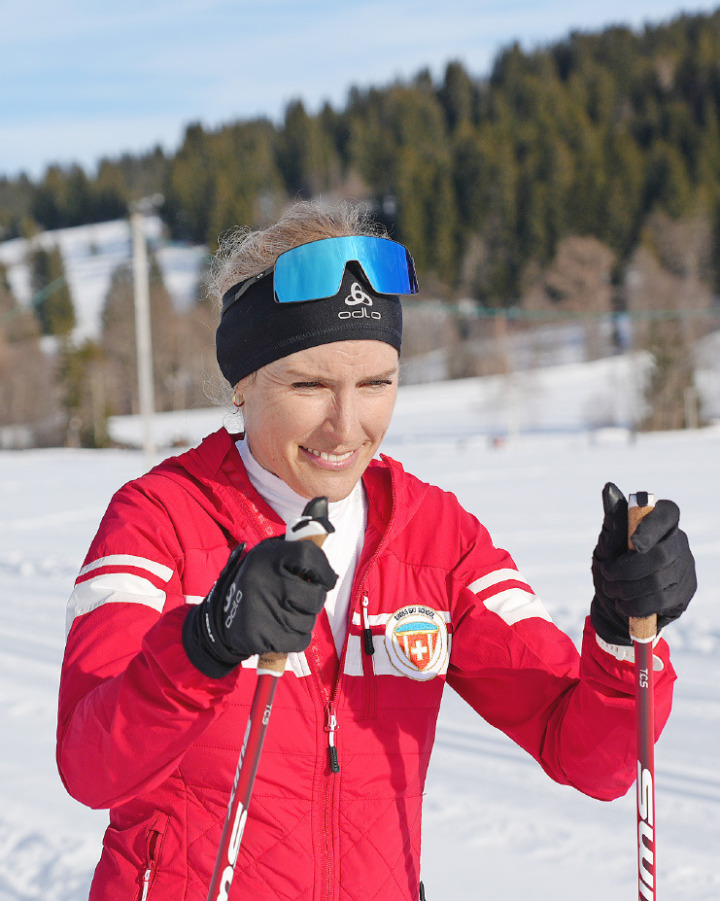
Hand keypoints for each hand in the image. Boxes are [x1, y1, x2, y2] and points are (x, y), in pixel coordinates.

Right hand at [183, 537, 337, 677]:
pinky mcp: (261, 635)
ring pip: (309, 620)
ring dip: (304, 620)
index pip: (308, 554)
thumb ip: (295, 543)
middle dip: (314, 600)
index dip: (324, 570)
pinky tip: (282, 629)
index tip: (326, 579)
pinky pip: (301, 640)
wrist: (219, 621)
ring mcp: (262, 609)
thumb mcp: (268, 556)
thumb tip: (324, 516)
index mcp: (266, 556)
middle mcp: (264, 580)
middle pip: (315, 596)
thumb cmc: (257, 584)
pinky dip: (297, 637)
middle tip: (300, 599)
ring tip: (285, 613)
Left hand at [590, 482, 696, 645]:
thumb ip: (614, 519)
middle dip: (627, 569)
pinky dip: (636, 605)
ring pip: (658, 581)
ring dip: (626, 589)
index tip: (633, 542)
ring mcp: (685, 568)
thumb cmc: (613, 563)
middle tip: (607, 575)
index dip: (652, 526)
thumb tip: (609, 487)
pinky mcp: (685, 593)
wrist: (615, 601)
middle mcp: (679, 542)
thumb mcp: (609, 542)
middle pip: (660, 554)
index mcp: (662, 523)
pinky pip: (660, 601)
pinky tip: (624, 604)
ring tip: (612, 590)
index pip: (668, 513)